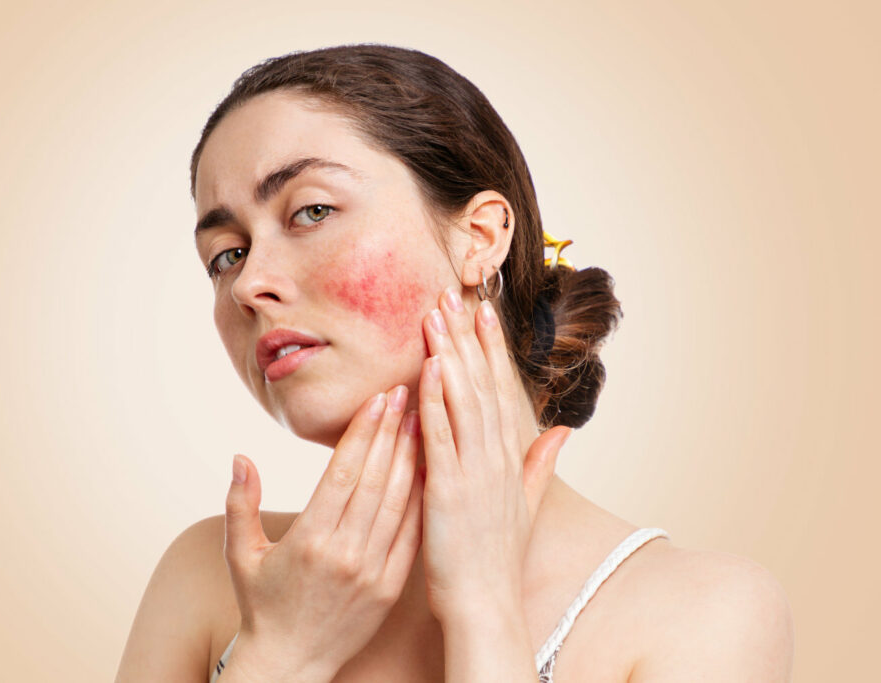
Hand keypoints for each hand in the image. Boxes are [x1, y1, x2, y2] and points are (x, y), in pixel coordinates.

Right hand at [220, 386, 424, 682]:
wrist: (290, 664)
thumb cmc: (261, 604)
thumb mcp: (238, 554)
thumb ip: (239, 503)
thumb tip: (241, 456)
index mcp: (308, 540)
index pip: (344, 472)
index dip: (364, 431)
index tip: (378, 397)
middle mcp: (345, 553)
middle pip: (376, 479)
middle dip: (393, 431)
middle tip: (406, 391)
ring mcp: (372, 571)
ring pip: (399, 503)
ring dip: (412, 458)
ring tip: (424, 419)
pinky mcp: (391, 587)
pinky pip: (412, 535)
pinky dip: (422, 500)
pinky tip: (430, 469)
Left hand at [417, 286, 571, 624]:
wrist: (487, 603)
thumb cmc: (497, 557)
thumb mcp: (526, 504)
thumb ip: (541, 463)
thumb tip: (563, 431)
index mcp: (509, 458)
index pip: (500, 389)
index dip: (491, 348)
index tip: (482, 310)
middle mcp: (495, 457)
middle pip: (482, 384)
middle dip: (468, 337)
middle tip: (455, 294)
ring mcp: (474, 471)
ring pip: (463, 400)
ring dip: (450, 354)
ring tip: (438, 314)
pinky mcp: (449, 489)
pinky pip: (442, 435)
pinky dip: (437, 399)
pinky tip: (430, 366)